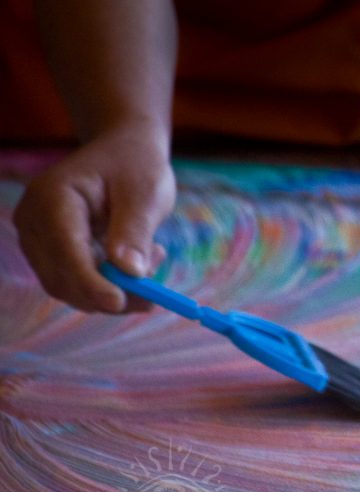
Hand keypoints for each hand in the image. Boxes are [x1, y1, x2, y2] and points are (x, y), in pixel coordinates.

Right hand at [14, 123, 174, 312]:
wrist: (123, 152)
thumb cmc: (135, 166)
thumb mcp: (146, 193)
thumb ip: (135, 231)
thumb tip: (129, 273)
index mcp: (53, 197)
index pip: (65, 249)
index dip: (90, 282)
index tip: (120, 302)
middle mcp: (34, 220)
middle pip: (62, 277)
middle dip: (109, 293)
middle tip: (155, 291)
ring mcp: (38, 239)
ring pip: (69, 288)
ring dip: (114, 291)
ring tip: (153, 259)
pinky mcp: (51, 253)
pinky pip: (76, 284)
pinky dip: (109, 286)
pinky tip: (137, 264)